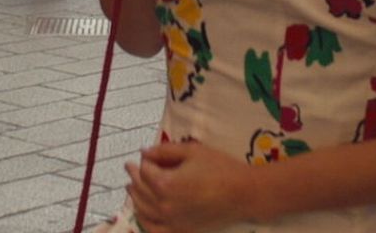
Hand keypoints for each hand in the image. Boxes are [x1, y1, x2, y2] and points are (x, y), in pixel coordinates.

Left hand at [125, 142, 250, 232]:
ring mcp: (172, 222)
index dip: (144, 160)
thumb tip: (144, 153)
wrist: (245, 194)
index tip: (145, 155)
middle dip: (134, 177)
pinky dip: (145, 221)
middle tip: (130, 167)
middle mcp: (164, 206)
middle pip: (140, 190)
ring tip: (131, 188)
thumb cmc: (221, 168)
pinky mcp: (181, 232)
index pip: (144, 170)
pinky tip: (142, 214)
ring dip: (135, 197)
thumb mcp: (192, 151)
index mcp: (165, 184)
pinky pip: (154, 230)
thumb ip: (164, 151)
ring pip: (143, 210)